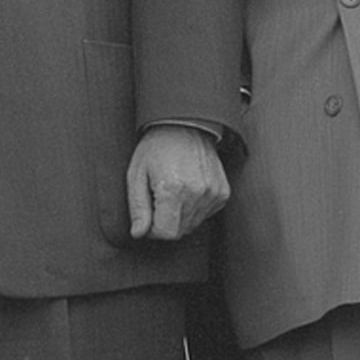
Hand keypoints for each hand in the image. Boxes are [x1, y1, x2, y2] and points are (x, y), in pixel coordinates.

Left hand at [128, 124, 228, 240]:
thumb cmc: (156, 147)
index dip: (153, 229)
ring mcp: (213, 193)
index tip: (148, 214)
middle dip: (166, 221)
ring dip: (179, 215)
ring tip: (172, 189)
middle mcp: (197, 193)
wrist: (185, 125)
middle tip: (158, 197)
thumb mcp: (136, 174)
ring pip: (193, 224)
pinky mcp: (222, 193)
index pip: (166, 233)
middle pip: (180, 231)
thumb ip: (138, 207)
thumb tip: (139, 233)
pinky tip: (186, 188)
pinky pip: (205, 214)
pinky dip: (194, 208)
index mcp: (173, 190)